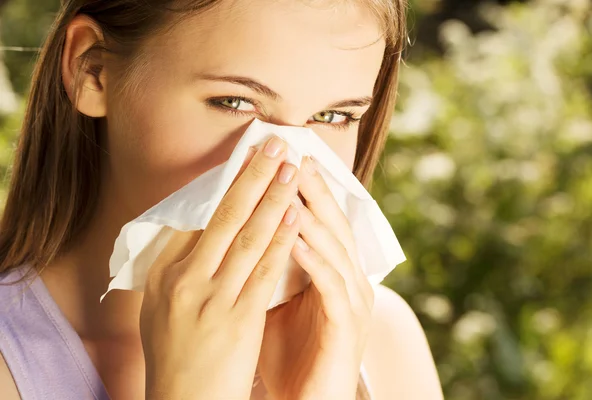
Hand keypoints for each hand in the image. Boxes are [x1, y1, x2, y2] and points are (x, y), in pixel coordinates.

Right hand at [139, 137, 300, 399]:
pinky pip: (264, 269)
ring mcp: (209, 299)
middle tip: (274, 143)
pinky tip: (297, 214)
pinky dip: (281, 238)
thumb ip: (180, 270)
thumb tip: (203, 231)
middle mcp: (183, 281)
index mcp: (163, 276)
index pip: (198, 219)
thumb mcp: (162, 310)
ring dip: (272, 197)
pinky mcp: (237, 319)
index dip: (226, 184)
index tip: (246, 159)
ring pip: (246, 236)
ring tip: (291, 166)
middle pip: (222, 217)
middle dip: (252, 176)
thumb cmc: (177, 359)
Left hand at [258, 156, 374, 399]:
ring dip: (312, 216)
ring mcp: (352, 302)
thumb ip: (262, 267)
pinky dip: (314, 260)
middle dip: (312, 189)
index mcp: (332, 272)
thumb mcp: (272, 301)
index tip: (278, 159)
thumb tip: (226, 235)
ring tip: (291, 186)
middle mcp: (349, 280)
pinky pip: (332, 286)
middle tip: (292, 154)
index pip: (318, 221)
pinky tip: (295, 240)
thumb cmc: (287, 353)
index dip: (301, 189)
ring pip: (336, 248)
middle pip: (333, 224)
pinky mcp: (348, 326)